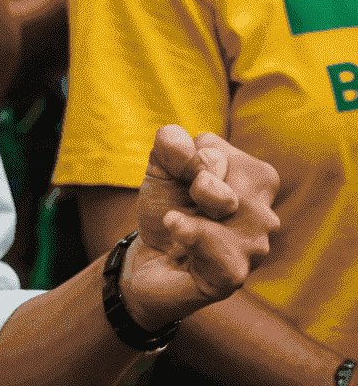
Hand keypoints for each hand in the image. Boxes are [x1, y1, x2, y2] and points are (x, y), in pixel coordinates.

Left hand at [120, 126, 279, 333]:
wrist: (151, 256)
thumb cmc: (167, 204)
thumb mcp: (163, 165)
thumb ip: (172, 143)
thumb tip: (185, 150)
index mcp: (255, 177)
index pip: (211, 149)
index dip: (183, 162)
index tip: (183, 181)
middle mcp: (265, 213)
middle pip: (216, 180)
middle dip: (188, 189)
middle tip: (186, 207)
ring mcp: (255, 246)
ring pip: (220, 209)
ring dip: (184, 216)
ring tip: (181, 228)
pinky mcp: (236, 273)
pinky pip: (214, 248)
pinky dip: (188, 238)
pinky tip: (181, 243)